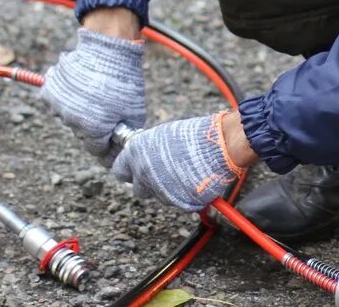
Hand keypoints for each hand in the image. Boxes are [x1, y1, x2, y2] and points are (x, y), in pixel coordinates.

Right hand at [42, 28, 145, 164]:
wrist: (107, 49)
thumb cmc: (123, 80)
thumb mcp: (134, 111)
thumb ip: (125, 134)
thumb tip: (121, 148)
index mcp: (93, 129)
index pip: (98, 150)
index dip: (107, 145)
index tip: (111, 138)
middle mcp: (72, 121)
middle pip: (83, 134)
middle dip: (94, 126)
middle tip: (106, 108)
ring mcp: (59, 105)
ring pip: (70, 117)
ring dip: (80, 110)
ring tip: (94, 92)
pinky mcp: (50, 91)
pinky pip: (59, 102)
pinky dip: (67, 97)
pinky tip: (81, 86)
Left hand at [110, 112, 244, 211]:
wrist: (218, 144)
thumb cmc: (193, 135)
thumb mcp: (162, 135)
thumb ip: (147, 151)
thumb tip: (144, 158)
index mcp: (135, 154)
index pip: (120, 171)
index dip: (130, 170)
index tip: (137, 168)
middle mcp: (143, 174)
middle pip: (139, 188)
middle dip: (149, 183)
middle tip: (166, 172)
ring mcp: (160, 191)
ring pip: (160, 196)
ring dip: (169, 188)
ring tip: (186, 171)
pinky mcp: (178, 202)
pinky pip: (179, 202)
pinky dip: (185, 196)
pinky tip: (195, 180)